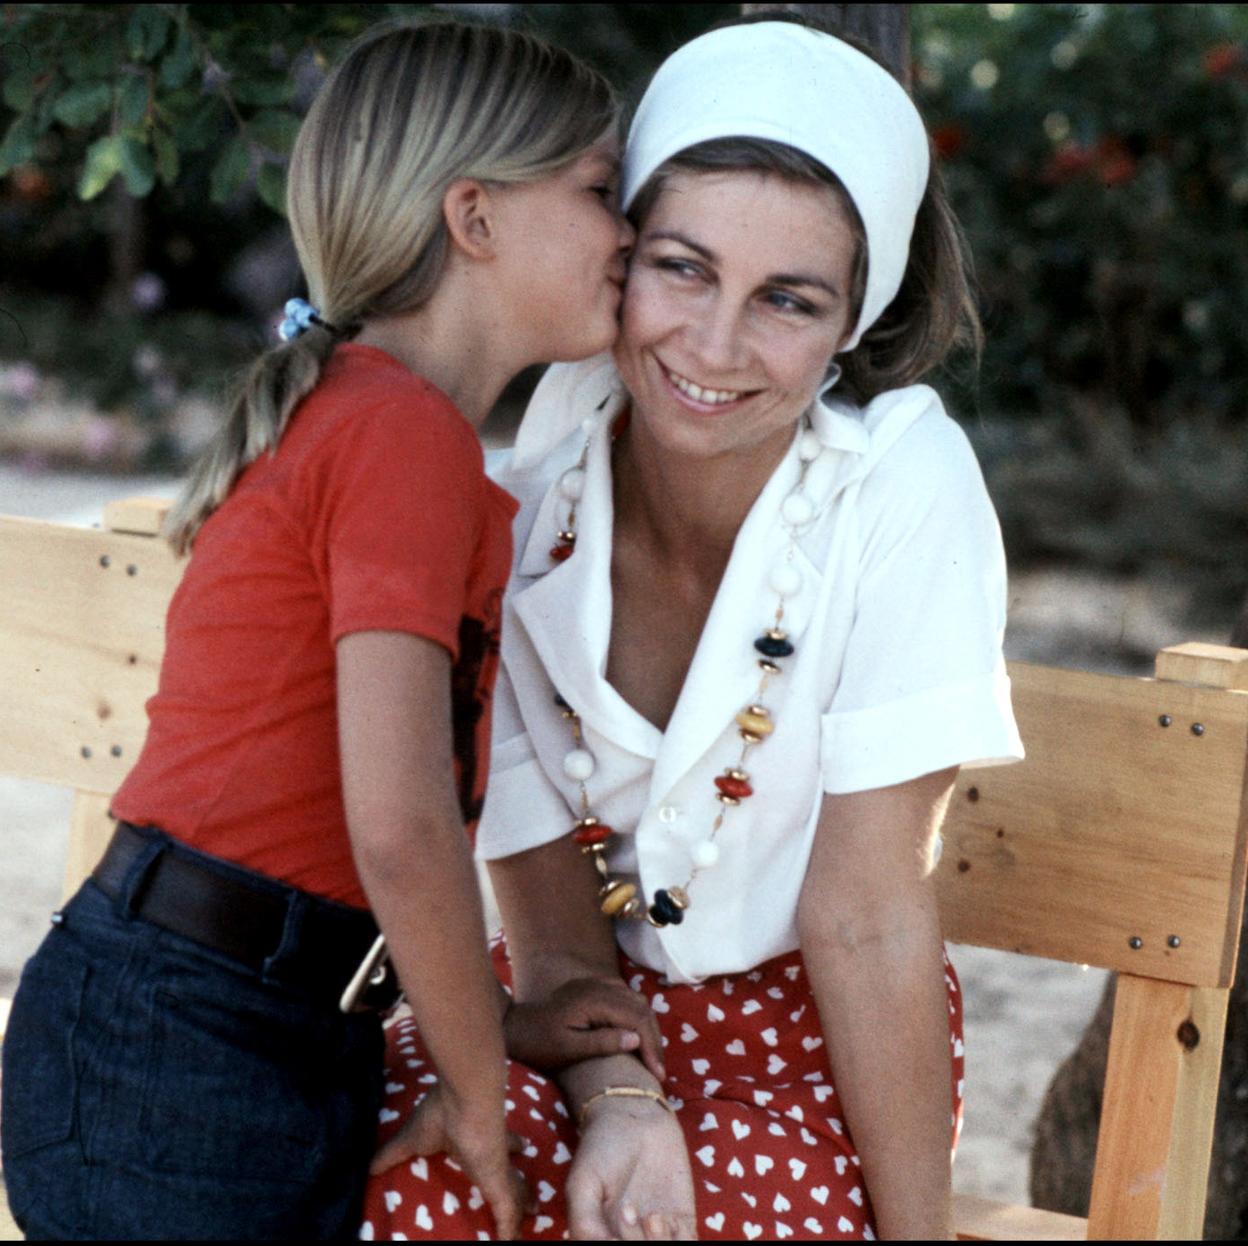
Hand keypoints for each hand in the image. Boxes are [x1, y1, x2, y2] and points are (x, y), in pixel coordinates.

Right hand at [370, 1085, 528, 1239]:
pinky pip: (508, 1211)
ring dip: (524, 1203)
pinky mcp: (499, 1179)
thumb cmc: (440, 1112)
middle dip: (523, 1181)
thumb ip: (393, 1153)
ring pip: (516, 1191)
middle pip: (513, 1171)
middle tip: (532, 1196)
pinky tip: (514, 1242)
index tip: (519, 1150)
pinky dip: (510, 1228)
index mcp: (475, 1139)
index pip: (498, 1146)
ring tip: (534, 1213)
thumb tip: (368, 1166)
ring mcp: (498, 1166)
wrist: (465, 1095)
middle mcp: (493, 1152)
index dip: (511, 1148)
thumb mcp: (411, 1137)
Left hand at [505, 977, 665, 1082]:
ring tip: (651, 1055)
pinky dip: (636, 1014)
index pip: (635, 1018)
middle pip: (640, 1007)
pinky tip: (635, 1034)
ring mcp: (595, 984)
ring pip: (635, 1000)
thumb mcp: (568, 1050)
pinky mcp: (592, 988)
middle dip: (653, 1037)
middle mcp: (598, 986)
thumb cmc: (539, 1044)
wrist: (515, 1028)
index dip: (650, 1045)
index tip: (657, 1073)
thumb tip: (635, 1038)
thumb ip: (601, 1042)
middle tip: (658, 1068)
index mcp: (593, 1000)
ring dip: (646, 1025)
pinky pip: (624, 996)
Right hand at [566, 1098, 696, 1240]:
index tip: (617, 1229)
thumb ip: (585, 1222)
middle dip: (636, 1243)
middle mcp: (629, 1238)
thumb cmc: (601, 1148)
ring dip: (660, 1244)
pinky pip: (688, 1245)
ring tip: (652, 1215)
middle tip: (628, 1210)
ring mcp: (657, 1234)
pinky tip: (667, 1215)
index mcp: (601, 1236)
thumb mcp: (583, 1183)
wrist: (634, 1116)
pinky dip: (681, 1240)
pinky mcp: (682, 1221)